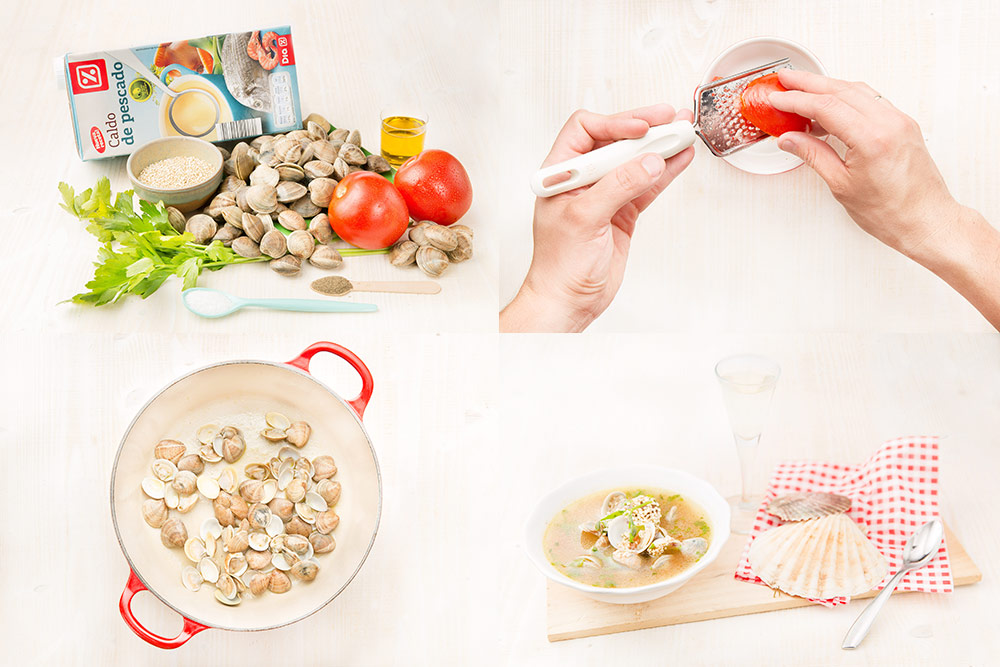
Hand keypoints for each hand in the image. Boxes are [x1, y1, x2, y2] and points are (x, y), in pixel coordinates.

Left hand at [500, 104, 694, 331]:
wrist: (569, 300)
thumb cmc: (559, 265)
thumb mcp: (585, 219)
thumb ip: (618, 187)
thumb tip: (649, 161)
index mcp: (560, 173)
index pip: (585, 130)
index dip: (614, 124)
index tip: (642, 128)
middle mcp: (582, 179)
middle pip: (615, 140)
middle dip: (643, 129)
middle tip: (670, 119)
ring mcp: (605, 194)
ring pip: (635, 161)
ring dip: (659, 146)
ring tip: (683, 131)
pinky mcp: (623, 212)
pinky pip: (647, 185)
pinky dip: (665, 171)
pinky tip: (681, 158)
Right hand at [771, 69, 999, 329]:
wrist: (926, 220)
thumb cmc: (890, 212)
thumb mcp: (841, 185)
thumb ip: (814, 155)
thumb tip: (790, 139)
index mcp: (871, 138)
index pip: (825, 106)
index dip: (797, 100)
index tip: (777, 98)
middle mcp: (888, 123)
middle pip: (841, 90)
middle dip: (809, 83)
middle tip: (785, 79)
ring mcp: (899, 121)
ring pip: (857, 90)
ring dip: (828, 86)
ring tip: (803, 89)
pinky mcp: (903, 124)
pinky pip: (871, 100)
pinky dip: (847, 97)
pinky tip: (831, 106)